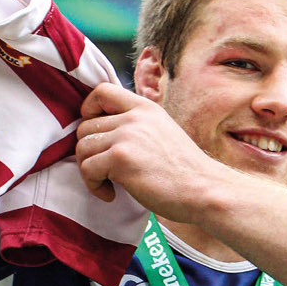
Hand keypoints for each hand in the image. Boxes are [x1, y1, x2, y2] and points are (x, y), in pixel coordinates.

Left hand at [75, 84, 217, 215]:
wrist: (203, 189)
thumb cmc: (183, 171)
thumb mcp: (161, 133)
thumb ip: (135, 126)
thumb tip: (101, 132)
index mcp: (145, 108)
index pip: (101, 91)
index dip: (88, 110)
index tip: (95, 133)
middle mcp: (134, 117)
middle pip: (85, 126)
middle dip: (89, 152)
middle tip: (104, 171)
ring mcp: (126, 136)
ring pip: (82, 148)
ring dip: (89, 171)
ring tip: (109, 183)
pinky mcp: (120, 158)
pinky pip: (87, 169)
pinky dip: (94, 186)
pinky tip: (111, 194)